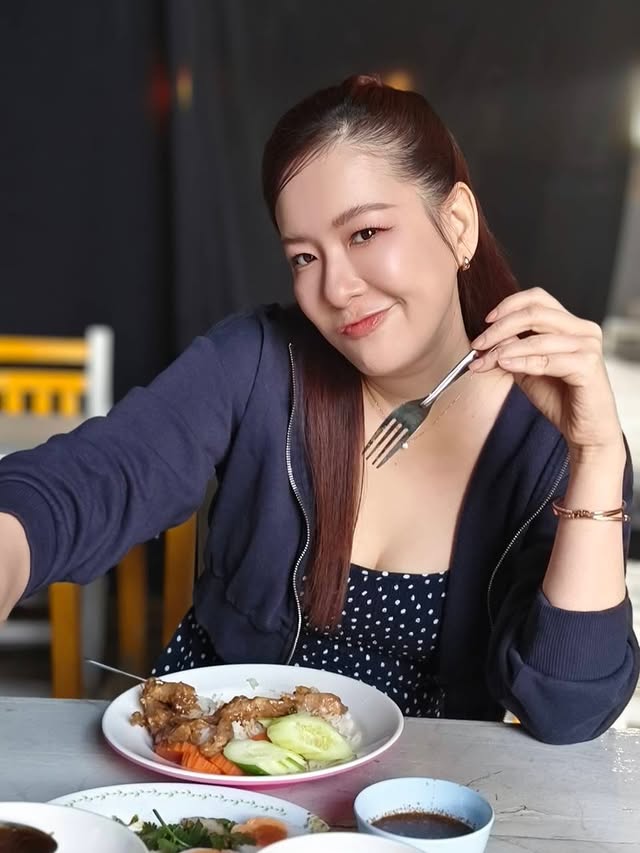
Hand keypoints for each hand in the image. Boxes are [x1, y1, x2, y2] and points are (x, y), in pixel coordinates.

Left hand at [469, 287, 623, 458]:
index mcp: (571, 324)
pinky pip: (546, 360)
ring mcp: (588, 345)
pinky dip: (521, 361)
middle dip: (500, 328)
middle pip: (534, 313)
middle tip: (479, 344)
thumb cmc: (560, 398)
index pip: (537, 298)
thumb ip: (511, 351)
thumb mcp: (528, 370)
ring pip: (537, 337)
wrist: (585, 430)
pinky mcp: (588, 365)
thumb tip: (484, 342)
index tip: (485, 322)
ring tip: (485, 361)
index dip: (508, 306)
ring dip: (505, 348)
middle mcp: (583, 329)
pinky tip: (504, 365)